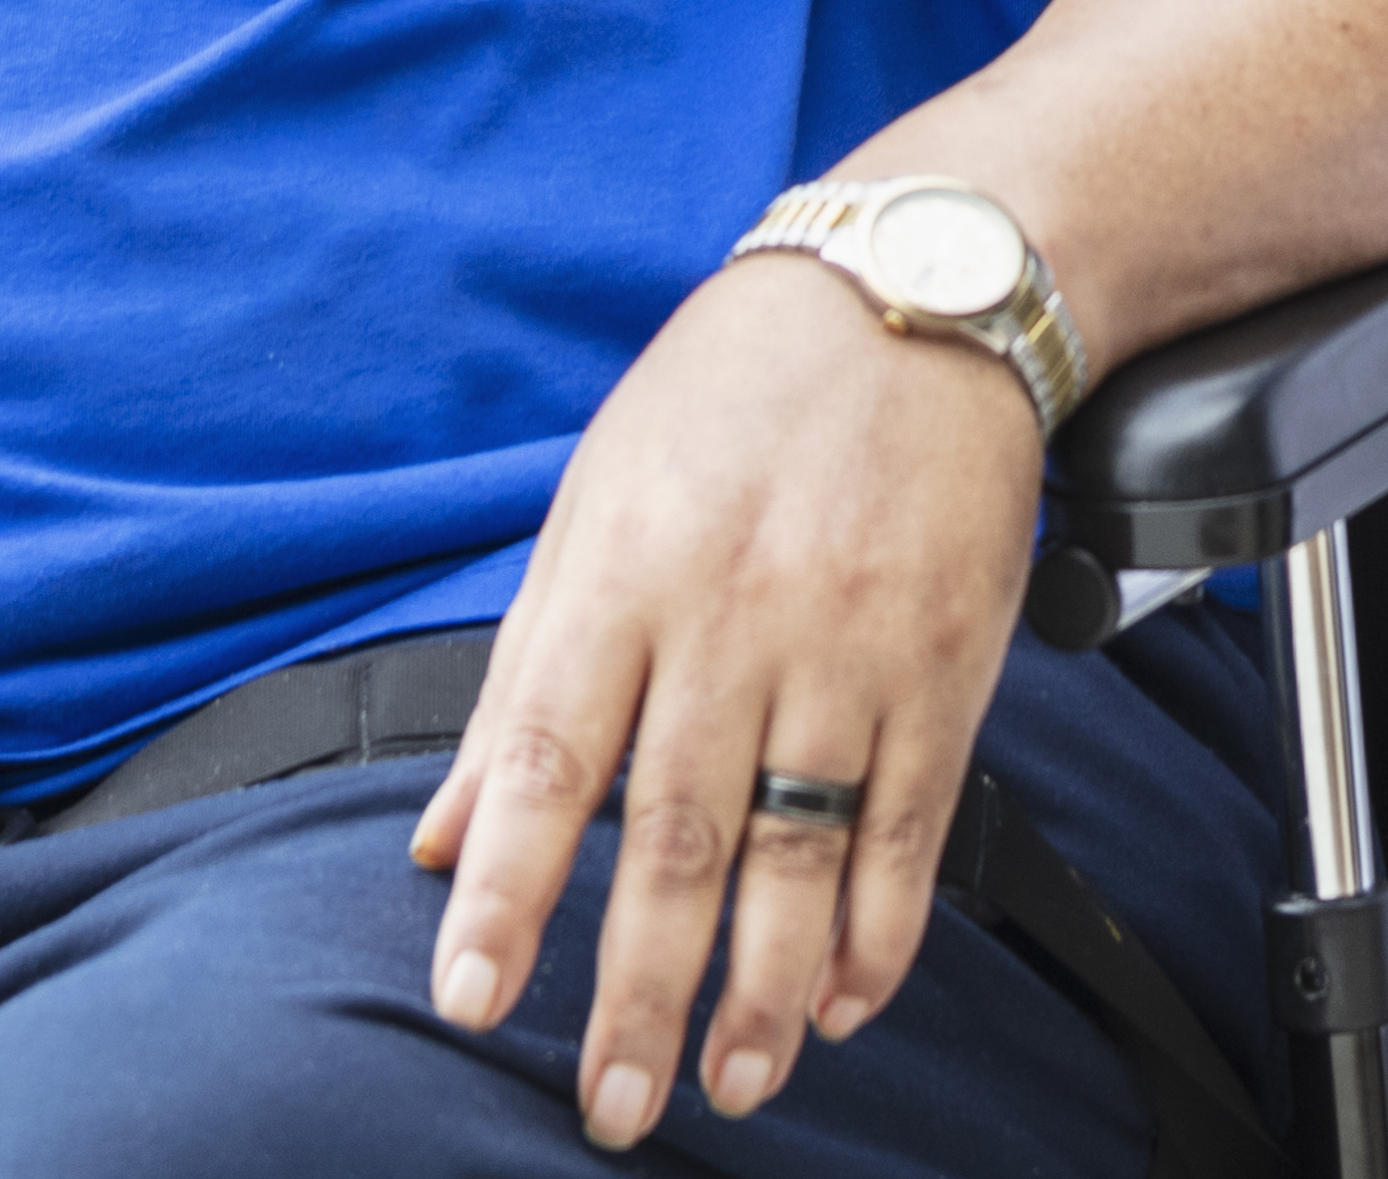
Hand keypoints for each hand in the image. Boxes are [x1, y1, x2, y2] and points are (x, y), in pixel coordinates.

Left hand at [413, 249, 1054, 1143]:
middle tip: (613, 1107)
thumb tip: (439, 833)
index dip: (506, 887)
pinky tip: (847, 999)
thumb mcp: (593, 498)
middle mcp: (732, 618)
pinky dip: (882, 927)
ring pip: (800, 852)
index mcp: (625, 572)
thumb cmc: (730, 394)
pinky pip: (914, 822)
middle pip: (674, 837)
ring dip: (764, 990)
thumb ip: (522, 669)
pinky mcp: (948, 661)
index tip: (472, 996)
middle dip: (637, 990)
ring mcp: (851, 646)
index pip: (545, 755)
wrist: (918, 289)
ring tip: (730, 1084)